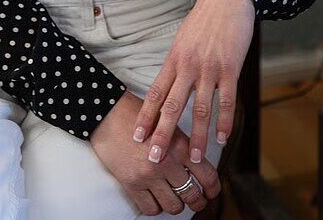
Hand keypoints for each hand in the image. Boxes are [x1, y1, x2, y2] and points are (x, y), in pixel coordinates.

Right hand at [90, 89, 220, 214]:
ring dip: (177, 206)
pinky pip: (151, 209)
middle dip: (198, 202)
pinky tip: (156, 198)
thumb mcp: (169, 124)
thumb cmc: (140, 115)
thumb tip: (199, 165)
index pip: (207, 176)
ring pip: (173, 206)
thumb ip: (184, 144)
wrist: (109, 113)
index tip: (212, 192)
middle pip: (192, 195)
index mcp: (180, 146)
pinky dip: (156, 207)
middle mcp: (166, 163)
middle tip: (197, 201)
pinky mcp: (132, 184)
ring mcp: (149, 176)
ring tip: (176, 199)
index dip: (213, 189)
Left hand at [131, 0, 254, 165]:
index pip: (156, 93)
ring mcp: (209, 67)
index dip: (146, 117)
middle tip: (155, 159)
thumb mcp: (183, 38)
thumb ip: (177, 62)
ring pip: (200, 109)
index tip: (137, 138)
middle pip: (173, 106)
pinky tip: (222, 138)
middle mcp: (188, 65)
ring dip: (197, 137)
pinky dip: (224, 122)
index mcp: (174, 58)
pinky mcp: (230, 67)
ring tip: (193, 159)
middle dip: (162, 135)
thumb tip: (170, 85)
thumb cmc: (206, 17)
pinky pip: (226, 100)